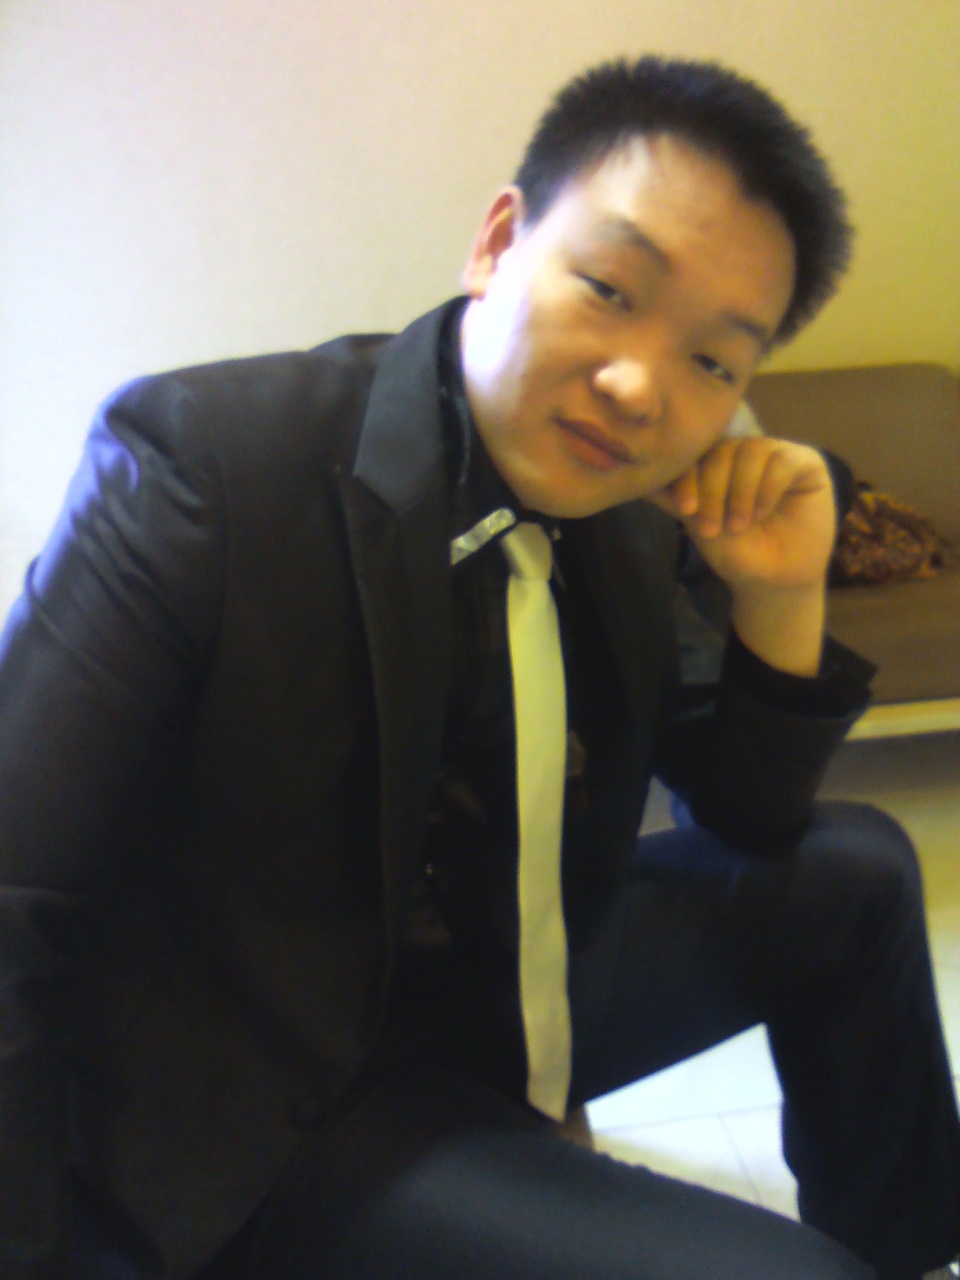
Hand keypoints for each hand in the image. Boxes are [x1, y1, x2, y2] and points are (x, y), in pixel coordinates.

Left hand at [650, 437, 836, 592]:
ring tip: (738, 525)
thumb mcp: (698, 523)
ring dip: (740, 491)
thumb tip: (634, 478)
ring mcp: (777, 456)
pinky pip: (782, 460)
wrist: (772, 582)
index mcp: (718, 462)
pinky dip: (766, 488)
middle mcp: (747, 453)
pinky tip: (760, 513)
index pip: (698, 453)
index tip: (685, 509)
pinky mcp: (806, 464)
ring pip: (751, 451)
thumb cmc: (736, 553)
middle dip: (712, 489)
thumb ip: (673, 497)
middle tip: (712, 527)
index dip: (688, 477)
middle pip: (722, 450)